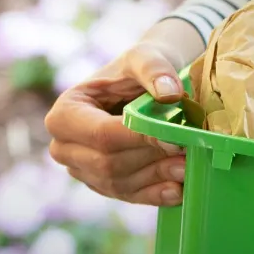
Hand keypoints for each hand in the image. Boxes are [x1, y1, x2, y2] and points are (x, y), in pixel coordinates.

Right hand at [45, 19, 204, 206]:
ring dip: (156, 178)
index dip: (138, 139)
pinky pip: (128, 197)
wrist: (142, 89)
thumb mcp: (144, 57)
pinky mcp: (103, 187)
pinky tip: (179, 190)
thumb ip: (154, 68)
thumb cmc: (137, 71)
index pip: (101, 135)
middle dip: (150, 161)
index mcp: (65, 113)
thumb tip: (170, 93)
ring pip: (119, 184)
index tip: (174, 138)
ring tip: (189, 167)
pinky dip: (155, 195)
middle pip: (109, 164)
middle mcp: (64, 147)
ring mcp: (83, 171)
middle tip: (188, 154)